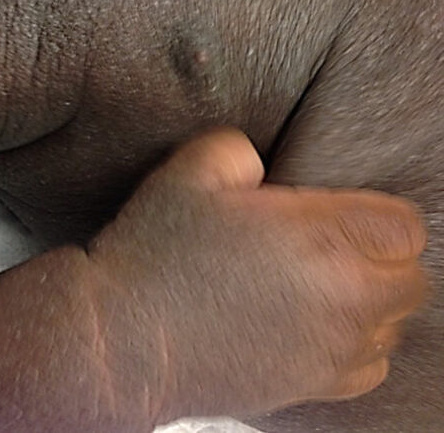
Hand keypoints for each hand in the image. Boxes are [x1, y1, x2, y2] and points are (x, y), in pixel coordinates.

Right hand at [88, 128, 427, 423]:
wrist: (124, 336)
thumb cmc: (155, 253)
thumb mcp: (188, 171)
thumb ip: (236, 149)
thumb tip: (257, 164)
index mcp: (318, 236)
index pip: (404, 227)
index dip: (377, 213)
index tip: (344, 212)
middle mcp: (341, 297)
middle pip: (411, 280)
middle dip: (382, 257)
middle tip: (335, 245)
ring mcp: (330, 349)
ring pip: (394, 326)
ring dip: (371, 302)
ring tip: (324, 285)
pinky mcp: (311, 387)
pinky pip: (370, 369)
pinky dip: (356, 346)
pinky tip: (315, 327)